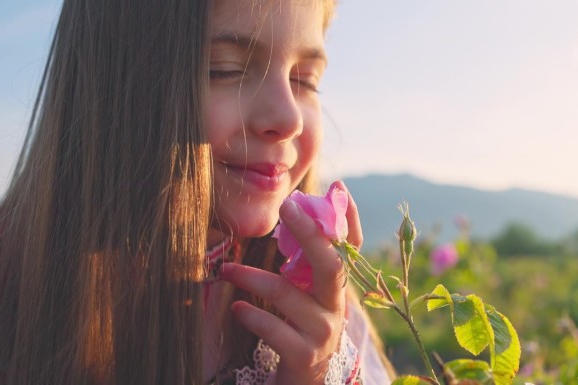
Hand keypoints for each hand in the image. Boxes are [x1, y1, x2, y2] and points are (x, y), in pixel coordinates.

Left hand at [220, 181, 362, 383]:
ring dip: (252, 277)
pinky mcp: (304, 355)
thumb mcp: (305, 296)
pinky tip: (237, 309)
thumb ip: (302, 263)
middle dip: (310, 232)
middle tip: (286, 206)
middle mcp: (337, 306)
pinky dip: (252, 316)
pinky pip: (274, 329)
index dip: (351, 219)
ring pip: (287, 294)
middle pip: (331, 263)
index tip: (339, 188)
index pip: (351, 248)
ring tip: (226, 270)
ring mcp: (324, 331)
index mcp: (336, 287)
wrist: (304, 382)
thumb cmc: (298, 330)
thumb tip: (291, 213)